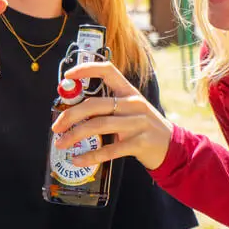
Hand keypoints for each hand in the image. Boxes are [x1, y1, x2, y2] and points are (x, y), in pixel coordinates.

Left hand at [52, 61, 172, 171]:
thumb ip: (108, 107)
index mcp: (129, 92)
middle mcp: (133, 104)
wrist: (173, 147)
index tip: (67, 76)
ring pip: (99, 126)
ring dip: (75, 135)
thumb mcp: (131, 110)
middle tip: (56, 127)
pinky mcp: (140, 143)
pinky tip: (78, 159)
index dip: (86, 70)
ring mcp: (138, 123)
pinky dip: (91, 156)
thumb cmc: (144, 127)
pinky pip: (110, 150)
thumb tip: (73, 111)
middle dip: (70, 115)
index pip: (107, 71)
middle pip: (95, 104)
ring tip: (61, 144)